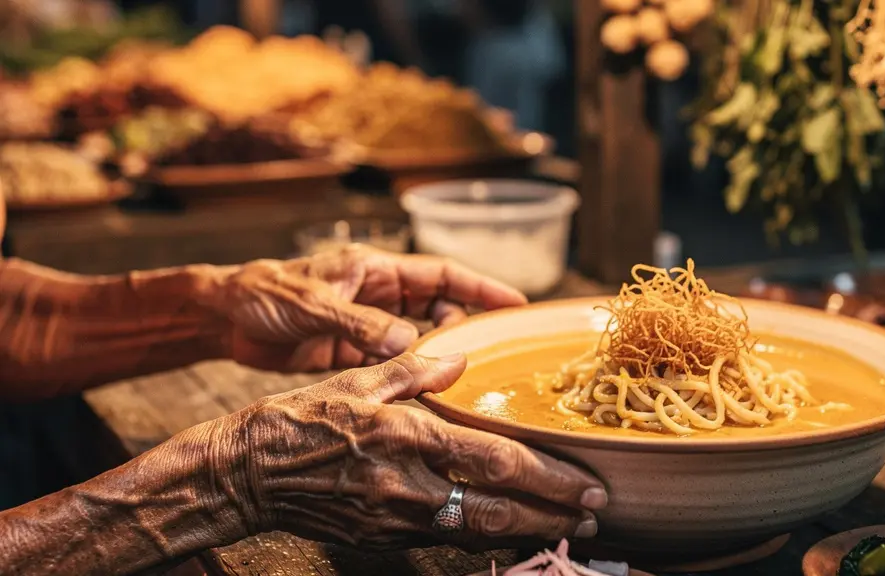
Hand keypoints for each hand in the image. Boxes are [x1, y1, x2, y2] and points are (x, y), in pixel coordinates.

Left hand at [201, 245, 525, 371]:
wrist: (224, 318)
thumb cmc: (264, 293)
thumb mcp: (314, 304)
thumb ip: (361, 325)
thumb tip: (410, 345)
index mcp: (376, 270)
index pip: (442, 275)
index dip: (482, 287)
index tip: (516, 304)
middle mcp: (380, 296)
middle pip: (439, 309)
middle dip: (464, 329)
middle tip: (483, 358)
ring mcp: (368, 327)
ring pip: (420, 340)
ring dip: (436, 357)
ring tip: (457, 381)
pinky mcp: (352, 354)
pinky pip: (393, 365)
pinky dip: (409, 377)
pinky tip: (421, 396)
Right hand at [211, 353, 606, 549]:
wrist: (245, 474)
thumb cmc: (298, 420)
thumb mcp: (355, 380)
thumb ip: (413, 369)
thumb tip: (459, 358)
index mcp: (405, 435)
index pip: (495, 461)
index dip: (550, 477)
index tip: (588, 483)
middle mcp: (406, 484)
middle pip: (498, 509)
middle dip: (554, 514)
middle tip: (596, 513)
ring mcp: (394, 518)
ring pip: (477, 533)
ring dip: (529, 532)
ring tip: (568, 526)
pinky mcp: (382, 538)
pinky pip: (445, 541)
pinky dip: (486, 538)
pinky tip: (510, 531)